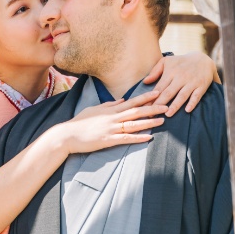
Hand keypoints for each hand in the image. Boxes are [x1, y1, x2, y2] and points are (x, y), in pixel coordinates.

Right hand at [49, 90, 163, 155]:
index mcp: (110, 110)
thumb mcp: (93, 109)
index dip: (145, 97)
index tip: (158, 93)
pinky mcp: (107, 140)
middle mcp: (112, 118)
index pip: (131, 101)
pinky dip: (138, 138)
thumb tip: (121, 100)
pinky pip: (126, 139)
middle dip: (152, 108)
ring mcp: (110, 129)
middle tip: (166, 106)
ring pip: (134, 124)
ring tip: (162, 121)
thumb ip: (109, 105)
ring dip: (149, 122)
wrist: (67, 135)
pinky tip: (148, 137)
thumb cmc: (80, 122)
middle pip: (136, 111)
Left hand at [143, 52, 219, 115]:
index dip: (152, 98)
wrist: (203, 59)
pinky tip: (187, 110)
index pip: (159, 87)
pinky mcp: (201, 86)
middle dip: (160, 104)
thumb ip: (155, 71)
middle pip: (169, 93)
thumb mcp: (166, 61)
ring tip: (168, 114)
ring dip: (175, 106)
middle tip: (152, 114)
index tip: (144, 107)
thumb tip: (145, 82)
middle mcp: (180, 78)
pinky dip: (192, 103)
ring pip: (182, 95)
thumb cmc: (180, 62)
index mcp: (170, 72)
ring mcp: (191, 82)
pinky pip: (197, 96)